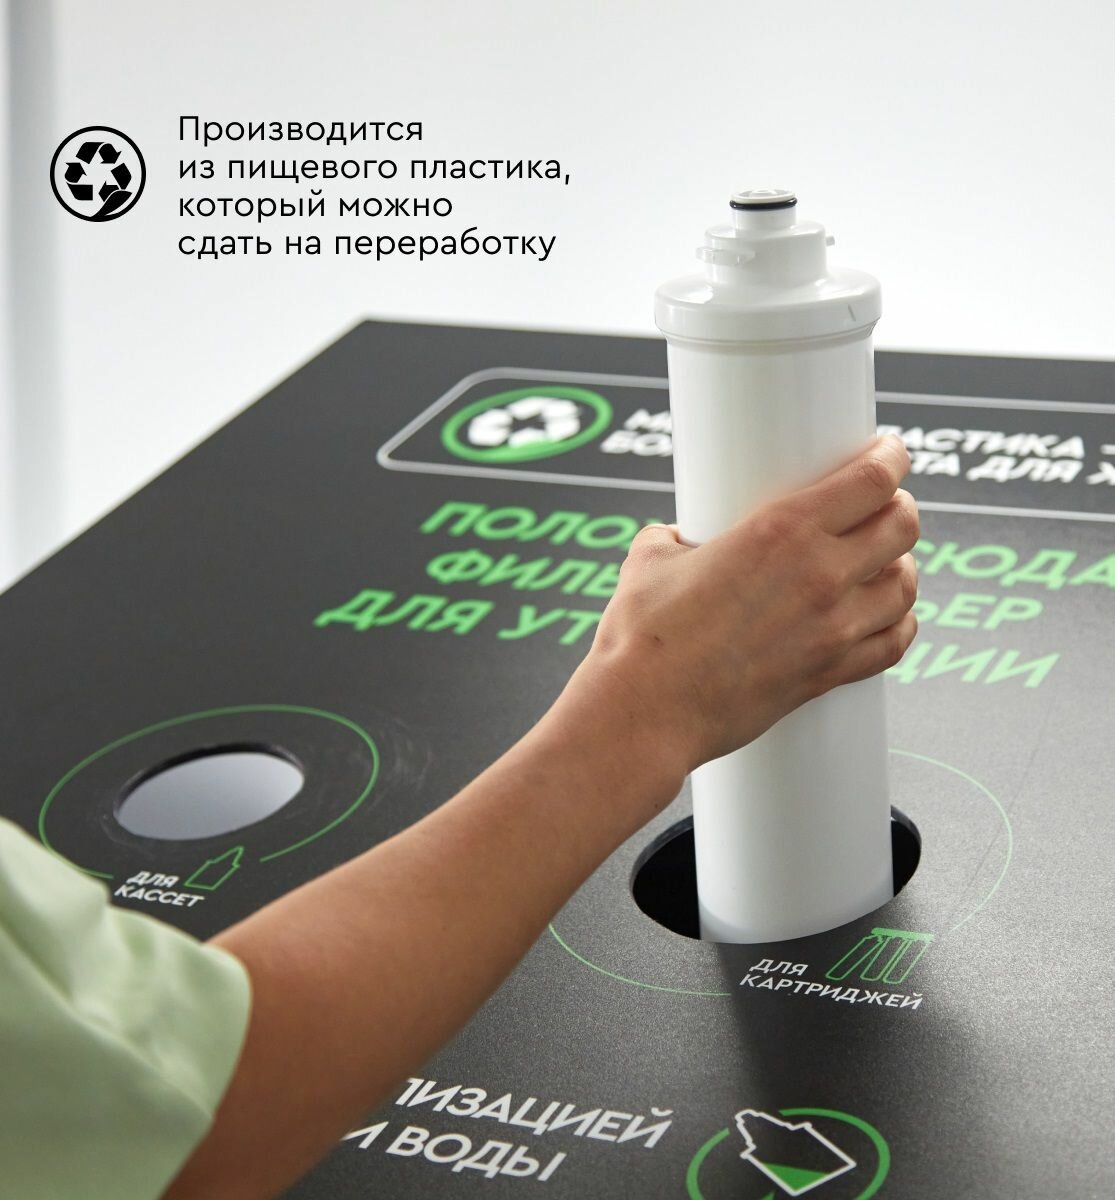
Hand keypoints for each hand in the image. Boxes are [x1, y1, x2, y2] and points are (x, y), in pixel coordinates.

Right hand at [572, 433, 918, 779]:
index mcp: (780, 530)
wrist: (646, 711)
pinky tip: (888, 617)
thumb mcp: (651, 560)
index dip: (889, 459)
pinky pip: (894, 644)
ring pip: (906, 585)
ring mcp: (832, 628)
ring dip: (901, 566)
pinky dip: (900, 625)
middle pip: (902, 526)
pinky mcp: (829, 674)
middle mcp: (819, 574)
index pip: (870, 480)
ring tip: (884, 561)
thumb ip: (675, 539)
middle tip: (883, 505)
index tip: (887, 454)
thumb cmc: (642, 639)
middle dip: (899, 508)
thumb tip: (676, 541)